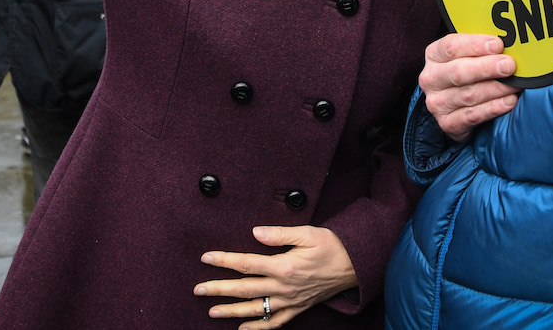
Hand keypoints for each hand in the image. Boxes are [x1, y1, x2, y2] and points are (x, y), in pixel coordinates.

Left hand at [196, 225, 356, 327]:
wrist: (355, 265)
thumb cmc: (331, 246)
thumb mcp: (308, 233)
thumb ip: (280, 233)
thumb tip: (255, 232)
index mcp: (284, 266)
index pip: (246, 264)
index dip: (224, 261)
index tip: (206, 258)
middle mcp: (284, 287)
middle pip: (245, 290)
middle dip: (219, 289)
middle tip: (198, 289)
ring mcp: (290, 301)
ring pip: (255, 309)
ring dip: (232, 311)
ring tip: (211, 311)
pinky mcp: (297, 309)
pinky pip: (275, 323)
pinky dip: (257, 328)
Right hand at [419, 33, 521, 142]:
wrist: (457, 107)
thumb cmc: (468, 73)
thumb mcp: (468, 56)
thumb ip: (482, 49)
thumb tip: (510, 42)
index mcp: (434, 55)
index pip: (451, 47)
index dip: (475, 45)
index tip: (498, 45)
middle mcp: (431, 79)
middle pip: (459, 72)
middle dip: (487, 68)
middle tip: (509, 65)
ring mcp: (437, 103)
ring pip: (469, 95)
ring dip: (496, 89)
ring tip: (516, 85)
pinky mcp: (447, 123)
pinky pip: (473, 116)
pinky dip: (493, 108)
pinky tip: (509, 101)